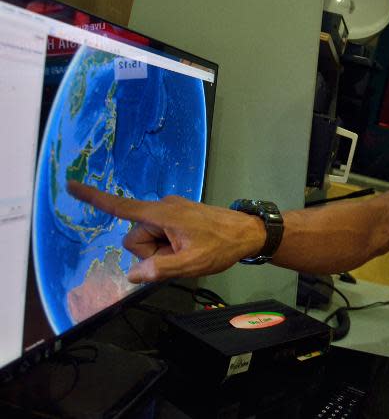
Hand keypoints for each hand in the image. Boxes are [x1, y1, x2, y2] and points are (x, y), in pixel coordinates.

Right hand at [66, 181, 264, 282]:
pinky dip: (169, 245)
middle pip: (135, 237)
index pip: (120, 207)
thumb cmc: (221, 246)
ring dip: (162, 250)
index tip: (70, 186)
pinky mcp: (177, 215)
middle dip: (151, 252)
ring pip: (148, 239)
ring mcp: (170, 210)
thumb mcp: (191, 264)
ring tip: (187, 251)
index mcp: (161, 214)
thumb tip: (133, 274)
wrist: (247, 233)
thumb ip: (160, 270)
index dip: (94, 199)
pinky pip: (160, 234)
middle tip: (180, 255)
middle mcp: (162, 207)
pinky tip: (189, 247)